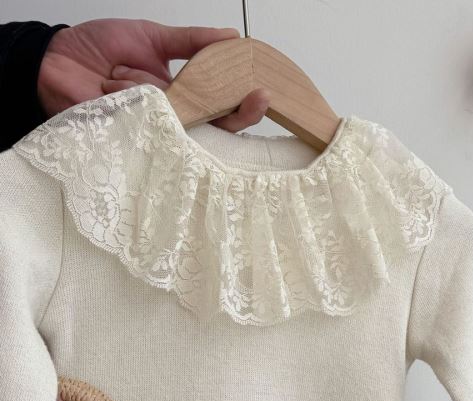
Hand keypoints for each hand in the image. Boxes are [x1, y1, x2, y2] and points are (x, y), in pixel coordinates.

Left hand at [38, 18, 270, 132]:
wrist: (56, 59)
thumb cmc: (100, 49)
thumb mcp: (151, 36)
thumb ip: (192, 41)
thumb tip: (231, 36)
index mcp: (184, 97)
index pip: (224, 110)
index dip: (245, 108)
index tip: (263, 94)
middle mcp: (173, 120)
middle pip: (207, 124)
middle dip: (208, 103)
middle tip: (231, 95)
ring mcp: (153, 133)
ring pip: (168, 111)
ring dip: (138, 79)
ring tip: (115, 73)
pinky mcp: (130, 139)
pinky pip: (141, 115)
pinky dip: (123, 89)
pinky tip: (106, 85)